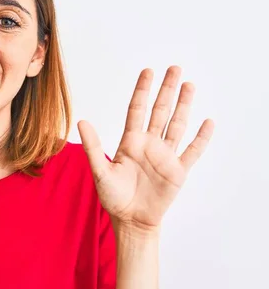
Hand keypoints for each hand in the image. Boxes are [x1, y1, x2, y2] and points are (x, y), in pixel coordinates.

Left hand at [78, 66, 213, 231]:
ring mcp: (165, 156)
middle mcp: (149, 144)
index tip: (148, 71)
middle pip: (160, 111)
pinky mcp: (178, 171)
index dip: (143, 90)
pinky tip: (207, 122)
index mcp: (131, 142)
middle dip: (167, 90)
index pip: (138, 109)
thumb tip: (82, 121)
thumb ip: (93, 146)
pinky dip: (200, 138)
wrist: (131, 220)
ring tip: (190, 85)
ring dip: (184, 106)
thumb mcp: (100, 171)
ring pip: (177, 125)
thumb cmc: (114, 197)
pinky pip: (192, 151)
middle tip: (175, 68)